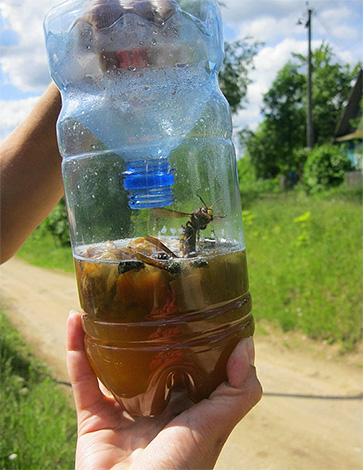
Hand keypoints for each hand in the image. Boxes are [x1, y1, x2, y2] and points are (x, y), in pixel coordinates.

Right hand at [67, 311, 261, 469]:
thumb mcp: (216, 426)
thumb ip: (237, 391)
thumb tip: (246, 345)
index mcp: (186, 408)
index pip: (188, 363)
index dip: (187, 337)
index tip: (185, 306)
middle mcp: (155, 407)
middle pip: (146, 361)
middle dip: (141, 333)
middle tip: (139, 298)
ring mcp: (123, 413)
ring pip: (110, 364)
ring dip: (102, 335)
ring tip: (101, 303)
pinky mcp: (92, 420)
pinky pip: (81, 379)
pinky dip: (75, 350)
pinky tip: (73, 321)